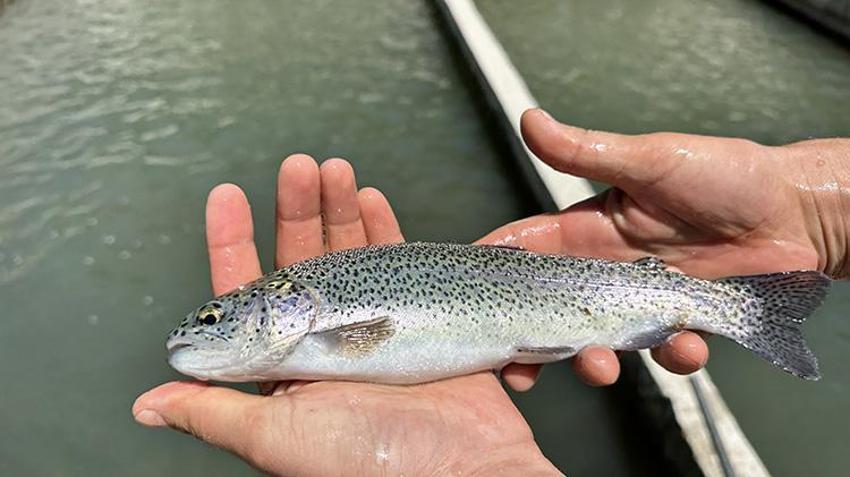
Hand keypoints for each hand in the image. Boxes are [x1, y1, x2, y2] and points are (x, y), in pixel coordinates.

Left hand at [133, 155, 559, 476]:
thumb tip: (149, 405)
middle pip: (302, 261)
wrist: (466, 469)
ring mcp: (373, 326)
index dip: (233, 243)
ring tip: (333, 170)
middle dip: (296, 210)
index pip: (246, 296)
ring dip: (339, 208)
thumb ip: (216, 413)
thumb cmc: (372, 462)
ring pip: (349, 252)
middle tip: (296, 168)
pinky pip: (399, 260)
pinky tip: (372, 200)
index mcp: (285, 370)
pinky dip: (386, 227)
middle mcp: (325, 344)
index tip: (226, 198)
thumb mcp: (279, 436)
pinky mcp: (419, 316)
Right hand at [487, 109, 848, 387]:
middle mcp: (607, 270)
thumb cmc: (725, 174)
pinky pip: (665, 353)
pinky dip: (672, 356)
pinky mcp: (682, 323)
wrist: (797, 209)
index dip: (494, 271)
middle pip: (552, 313)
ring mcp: (643, 301)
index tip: (466, 297)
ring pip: (602, 343)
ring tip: (602, 367)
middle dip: (532, 344)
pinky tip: (685, 345)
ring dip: (595, 363)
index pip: (526, 250)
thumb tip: (529, 119)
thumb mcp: (649, 160)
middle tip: (519, 371)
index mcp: (588, 230)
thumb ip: (585, 151)